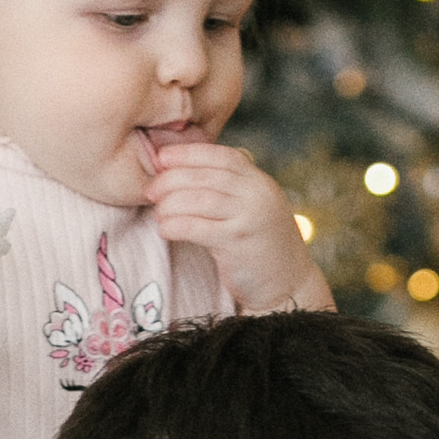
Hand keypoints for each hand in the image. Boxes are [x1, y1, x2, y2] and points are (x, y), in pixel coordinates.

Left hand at [142, 136, 332, 314]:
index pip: (221, 155)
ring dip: (170, 204)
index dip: (188, 153)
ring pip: (198, 200)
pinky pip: (196, 228)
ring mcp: (249, 218)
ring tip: (158, 213)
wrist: (288, 285)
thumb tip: (181, 171)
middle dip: (171, 180)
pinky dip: (175, 226)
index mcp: (259, 181)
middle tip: (150, 190)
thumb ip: (228, 189)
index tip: (162, 157)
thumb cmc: (260, 246)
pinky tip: (165, 230)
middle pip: (204, 176)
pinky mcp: (238, 243)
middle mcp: (257, 194)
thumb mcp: (251, 208)